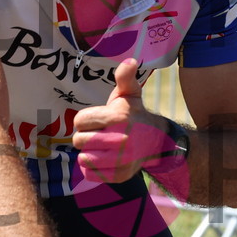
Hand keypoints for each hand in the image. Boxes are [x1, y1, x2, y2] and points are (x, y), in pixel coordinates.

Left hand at [73, 58, 175, 183]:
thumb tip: (130, 60)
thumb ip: (124, 77)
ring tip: (102, 147)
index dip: (85, 120)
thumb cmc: (135, 115)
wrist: (157, 141)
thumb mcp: (130, 94)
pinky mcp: (119, 176)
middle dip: (86, 136)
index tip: (97, 120)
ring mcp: (120, 160)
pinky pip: (89, 174)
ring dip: (89, 152)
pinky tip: (103, 159)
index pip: (78, 121)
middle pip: (78, 140)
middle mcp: (120, 140)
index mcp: (118, 118)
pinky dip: (92, 168)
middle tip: (99, 134)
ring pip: (83, 158)